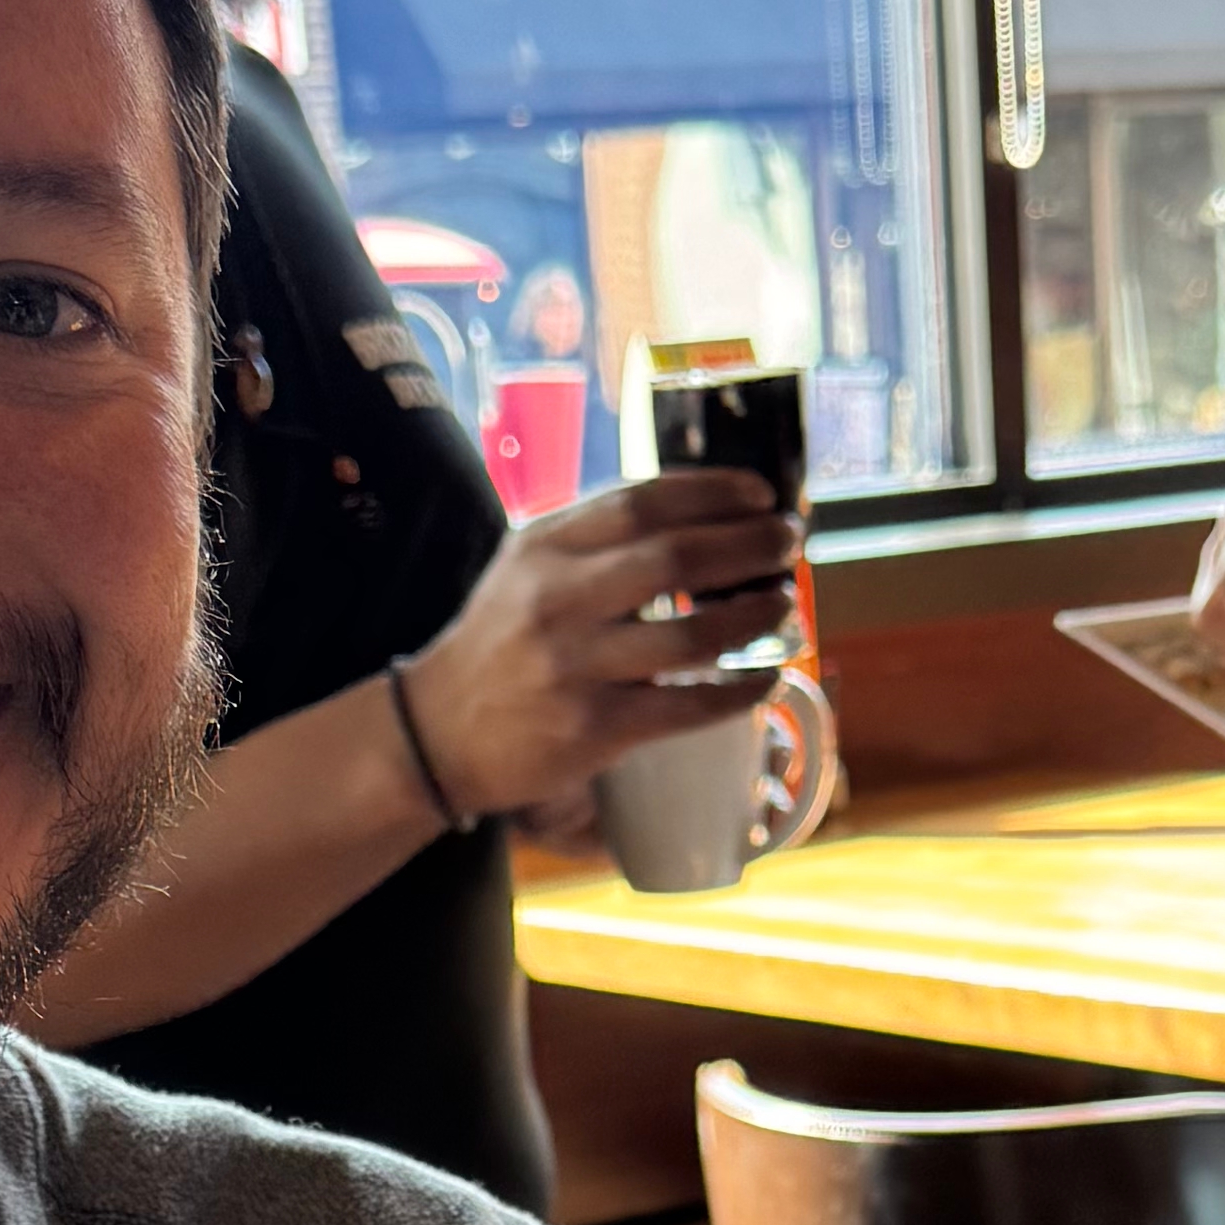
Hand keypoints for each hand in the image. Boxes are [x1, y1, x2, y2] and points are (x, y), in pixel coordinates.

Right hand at [397, 470, 802, 819]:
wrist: (435, 732)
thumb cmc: (498, 643)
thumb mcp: (526, 567)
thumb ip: (592, 537)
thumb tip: (695, 515)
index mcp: (545, 547)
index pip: (642, 501)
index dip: (713, 492)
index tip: (761, 495)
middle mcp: (557, 599)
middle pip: (675, 559)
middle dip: (748, 546)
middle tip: (789, 542)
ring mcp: (575, 666)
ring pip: (691, 635)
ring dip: (753, 617)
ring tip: (784, 603)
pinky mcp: (593, 729)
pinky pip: (685, 707)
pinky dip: (738, 692)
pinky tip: (768, 678)